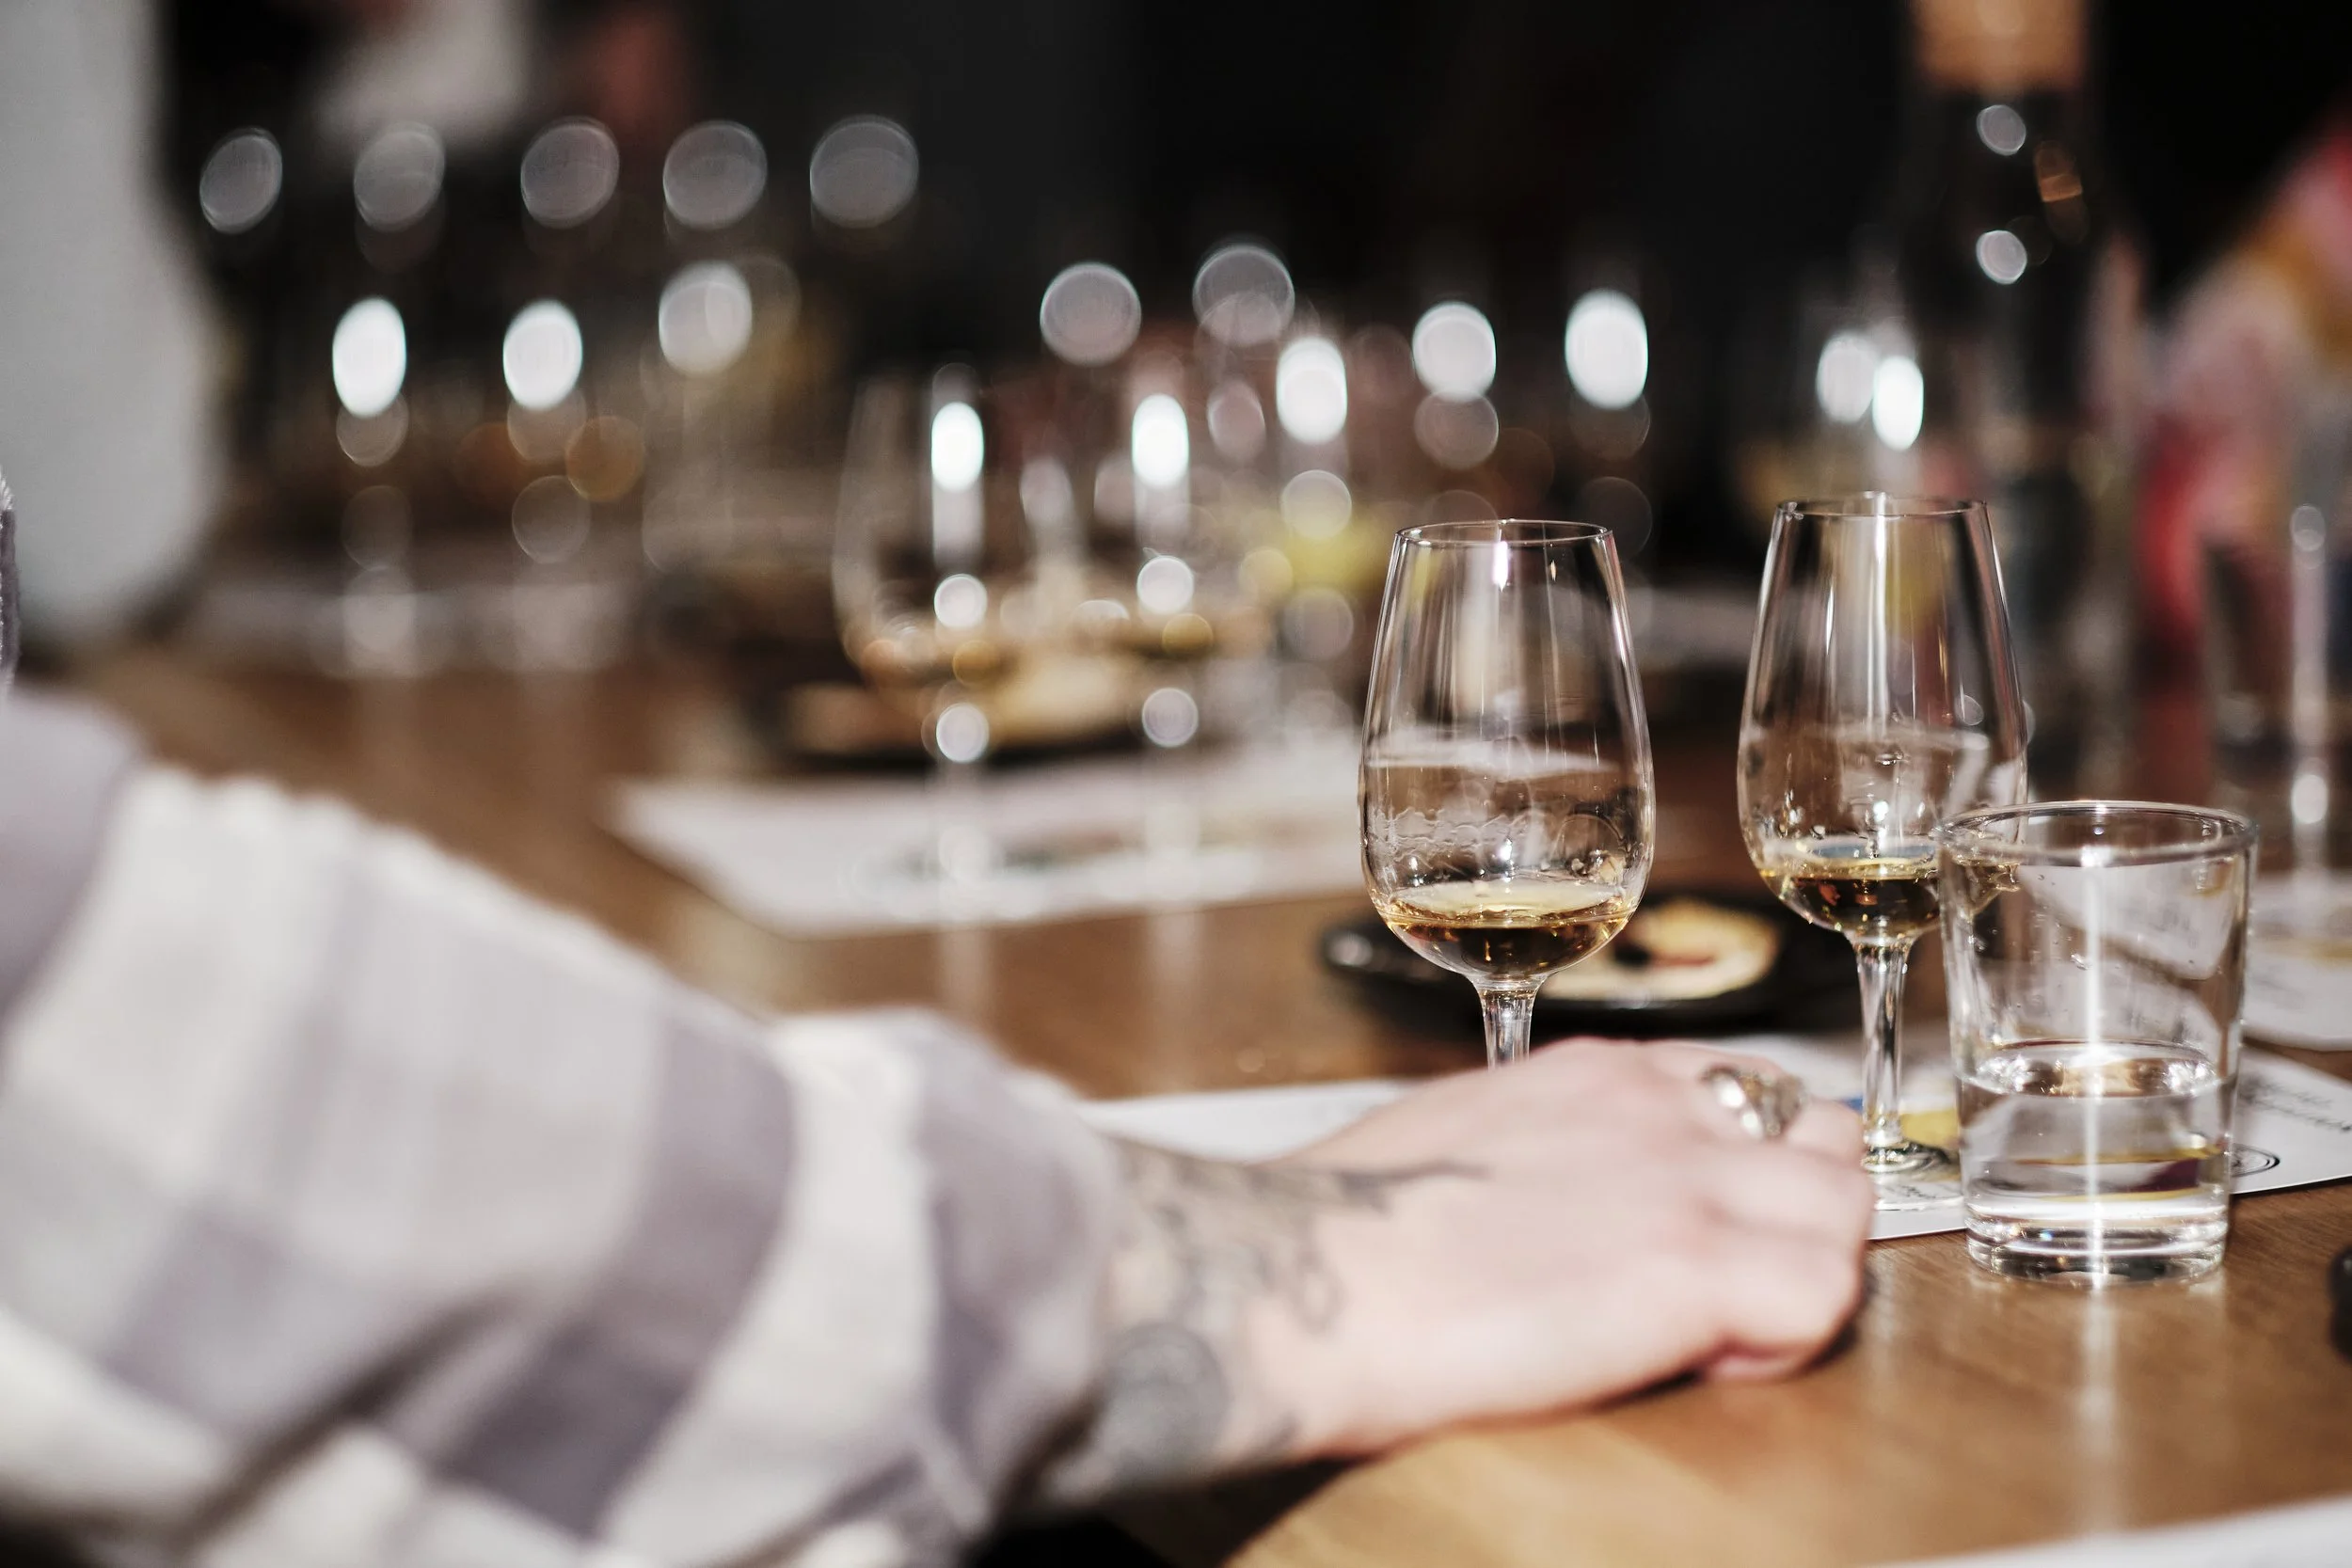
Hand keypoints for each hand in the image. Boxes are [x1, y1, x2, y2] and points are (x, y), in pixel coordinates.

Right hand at [1039, 1039, 1869, 1499]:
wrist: (1308, 1275)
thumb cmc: (1340, 1228)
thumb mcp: (1454, 1140)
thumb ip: (1534, 1151)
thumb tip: (1542, 1204)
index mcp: (1592, 1076)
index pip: (1742, 1089)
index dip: (1749, 1167)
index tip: (1713, 1226)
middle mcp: (1654, 1107)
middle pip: (1817, 1137)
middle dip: (1805, 1211)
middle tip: (1744, 1285)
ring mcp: (1684, 1181)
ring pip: (1845, 1207)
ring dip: (1807, 1273)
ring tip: (1724, 1332)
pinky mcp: (1696, 1268)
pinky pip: (1824, 1295)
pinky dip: (1790, 1339)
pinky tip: (1707, 1359)